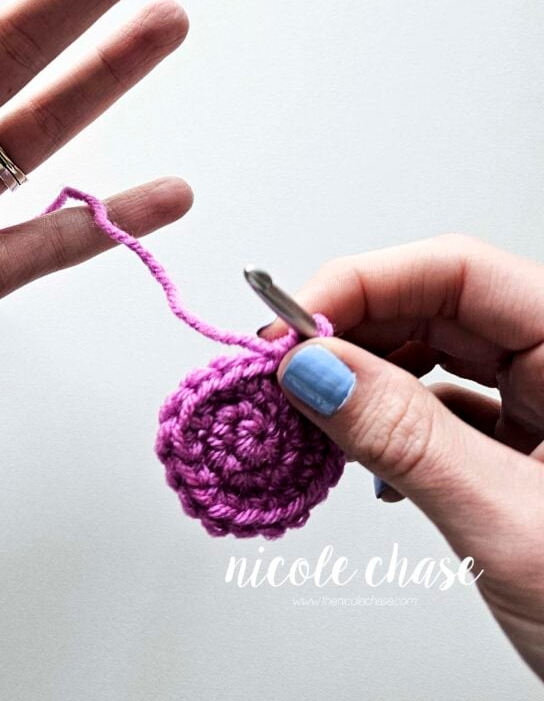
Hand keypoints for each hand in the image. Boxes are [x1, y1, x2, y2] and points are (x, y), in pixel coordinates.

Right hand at [266, 235, 543, 677]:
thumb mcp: (515, 528)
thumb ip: (409, 440)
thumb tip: (314, 371)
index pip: (458, 273)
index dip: (364, 284)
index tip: (292, 328)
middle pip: (439, 307)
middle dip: (352, 331)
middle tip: (283, 369)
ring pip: (436, 354)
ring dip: (364, 376)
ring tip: (313, 409)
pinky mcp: (529, 449)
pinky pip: (445, 407)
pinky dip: (391, 422)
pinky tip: (362, 449)